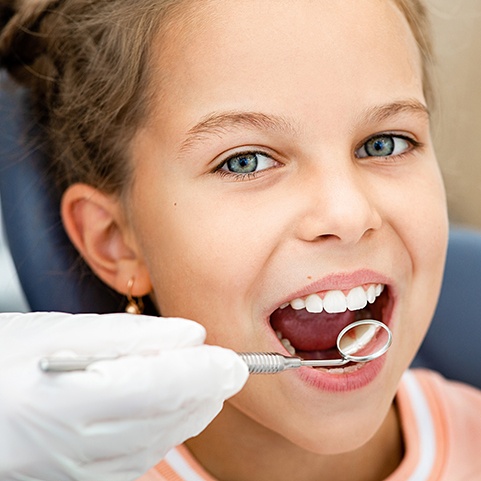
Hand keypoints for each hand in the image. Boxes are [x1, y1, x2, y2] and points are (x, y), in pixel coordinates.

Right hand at [0, 312, 247, 480]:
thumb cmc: (2, 364)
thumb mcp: (58, 333)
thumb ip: (128, 336)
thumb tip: (189, 336)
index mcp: (71, 401)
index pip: (163, 387)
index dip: (205, 375)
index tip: (234, 361)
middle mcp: (81, 448)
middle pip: (169, 418)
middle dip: (207, 392)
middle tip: (231, 367)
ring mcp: (82, 471)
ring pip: (161, 440)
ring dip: (194, 411)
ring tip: (212, 383)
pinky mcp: (83, 479)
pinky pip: (141, 456)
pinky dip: (168, 429)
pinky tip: (177, 409)